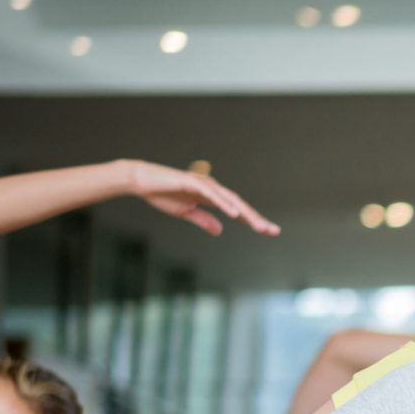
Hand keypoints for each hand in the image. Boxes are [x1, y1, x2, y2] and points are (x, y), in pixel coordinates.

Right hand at [122, 160, 281, 236]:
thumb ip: (203, 220)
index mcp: (213, 197)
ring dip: (245, 213)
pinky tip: (234, 214)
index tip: (269, 232)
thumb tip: (220, 231)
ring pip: (230, 200)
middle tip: (272, 231)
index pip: (238, 210)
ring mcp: (204, 184)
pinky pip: (212, 195)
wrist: (142, 182)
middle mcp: (213, 189)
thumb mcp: (187, 213)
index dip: (253, 221)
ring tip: (259, 226)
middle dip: (256, 218)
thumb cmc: (162, 195)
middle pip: (239, 205)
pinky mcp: (192, 182)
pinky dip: (224, 204)